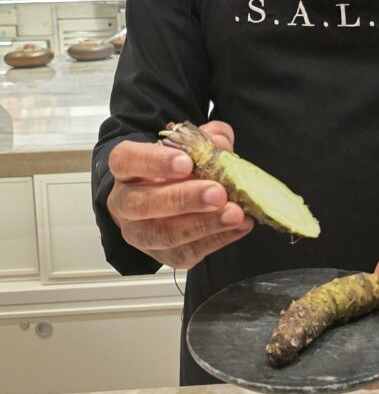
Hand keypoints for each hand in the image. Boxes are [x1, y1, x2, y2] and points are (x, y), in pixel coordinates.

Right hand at [106, 120, 253, 269]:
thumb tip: (222, 145)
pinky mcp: (161, 254)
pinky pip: (185, 253)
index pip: (127, 161)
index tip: (186, 162)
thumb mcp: (190, 145)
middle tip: (217, 193)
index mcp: (125, 168)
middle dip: (184, 199)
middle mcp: (125, 202)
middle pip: (143, 204)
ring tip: (233, 214)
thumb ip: (205, 138)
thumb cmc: (176, 167)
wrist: (169, 195)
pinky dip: (216, 239)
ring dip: (203, 225)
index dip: (154, 162)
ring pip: (163, 235)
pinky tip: (238, 226)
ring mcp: (140, 233)